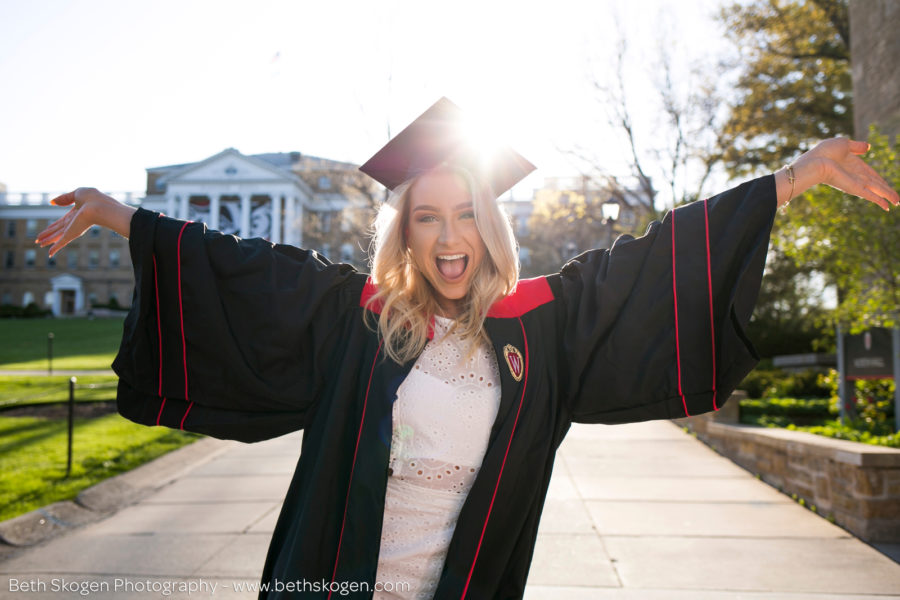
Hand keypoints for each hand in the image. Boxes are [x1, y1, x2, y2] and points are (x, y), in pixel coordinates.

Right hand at [35, 188, 135, 256]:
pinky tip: (50, 254)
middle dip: (48, 235)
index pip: (63, 221)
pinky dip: (55, 248)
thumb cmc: (92, 198)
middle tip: (39, 240)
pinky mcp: (72, 234)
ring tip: (39, 244)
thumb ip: (64, 198)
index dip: (53, 225)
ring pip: (57, 236)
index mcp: (77, 213)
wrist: (99, 206)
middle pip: (58, 230)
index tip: (47, 229)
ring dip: (48, 240)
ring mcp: (73, 229)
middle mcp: (74, 223)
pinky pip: (61, 242)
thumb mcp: (77, 194)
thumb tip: (51, 202)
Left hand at [780, 138, 899, 209]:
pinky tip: (886, 207)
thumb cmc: (824, 152)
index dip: (880, 180)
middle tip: (896, 200)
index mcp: (854, 165)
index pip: (871, 174)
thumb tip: (868, 147)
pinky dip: (879, 201)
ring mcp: (856, 183)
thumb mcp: (843, 144)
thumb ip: (856, 146)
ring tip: (897, 203)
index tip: (887, 186)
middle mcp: (856, 176)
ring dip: (888, 196)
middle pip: (876, 185)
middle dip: (887, 191)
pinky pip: (870, 195)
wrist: (815, 161)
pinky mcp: (854, 188)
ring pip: (877, 191)